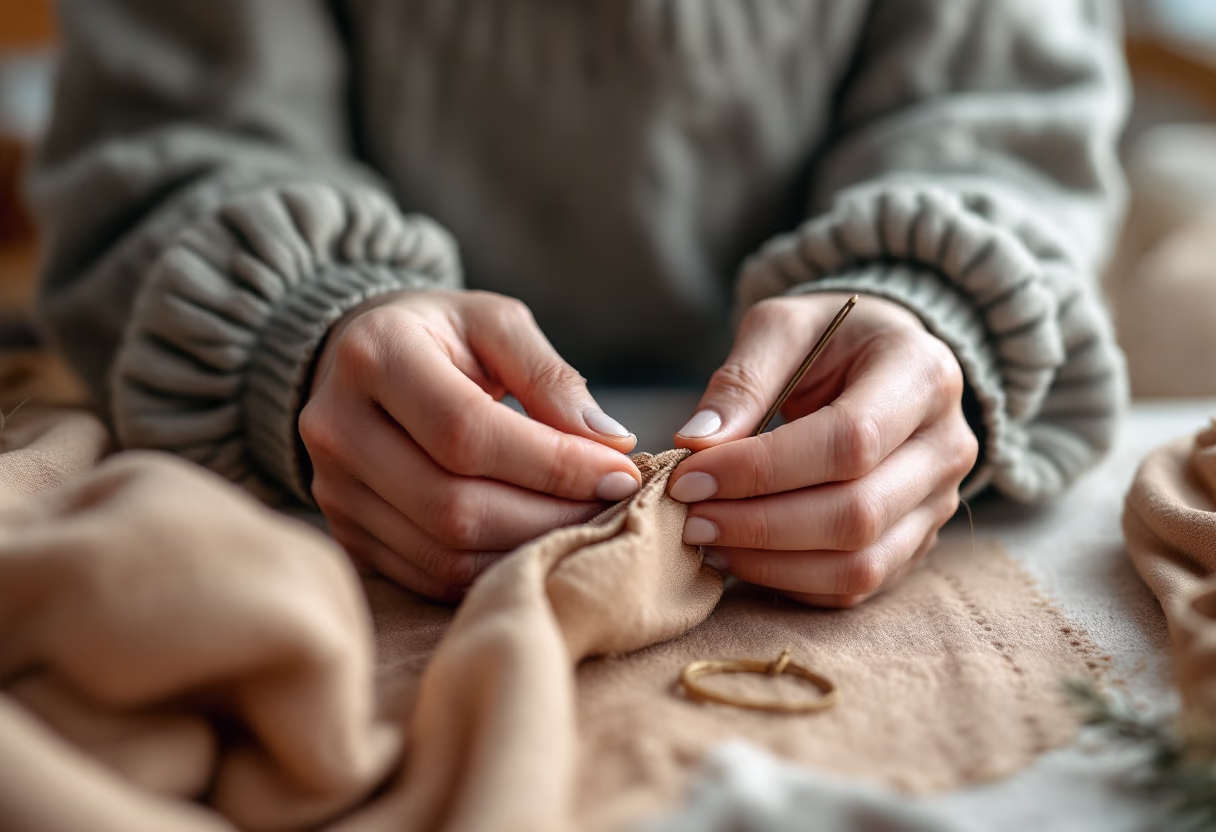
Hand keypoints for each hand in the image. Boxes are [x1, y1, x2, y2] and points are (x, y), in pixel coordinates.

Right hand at [300, 290, 640, 600]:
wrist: (360, 360)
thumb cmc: (442, 335)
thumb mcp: (496, 324)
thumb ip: (551, 377)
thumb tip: (610, 443)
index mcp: (374, 355)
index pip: (466, 432)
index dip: (552, 462)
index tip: (620, 470)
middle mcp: (337, 427)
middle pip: (453, 505)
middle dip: (550, 514)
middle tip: (612, 503)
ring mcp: (334, 490)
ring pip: (445, 553)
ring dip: (530, 548)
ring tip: (584, 521)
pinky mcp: (349, 533)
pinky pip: (431, 576)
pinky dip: (496, 569)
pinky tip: (538, 541)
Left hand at [669, 293, 977, 607]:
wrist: (885, 360)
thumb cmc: (831, 338)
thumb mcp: (784, 327)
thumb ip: (742, 380)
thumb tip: (697, 443)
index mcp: (922, 376)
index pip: (849, 441)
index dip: (762, 469)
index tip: (690, 475)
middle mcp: (946, 447)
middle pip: (856, 514)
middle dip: (759, 525)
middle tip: (689, 518)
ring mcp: (938, 504)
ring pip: (860, 565)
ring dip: (770, 563)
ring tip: (708, 540)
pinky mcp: (917, 544)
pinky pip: (856, 587)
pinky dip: (790, 581)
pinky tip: (740, 556)